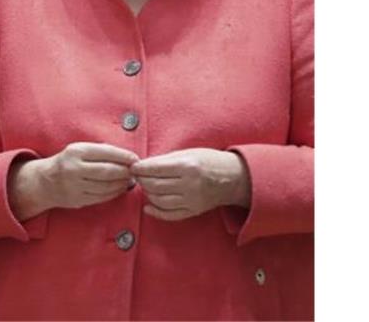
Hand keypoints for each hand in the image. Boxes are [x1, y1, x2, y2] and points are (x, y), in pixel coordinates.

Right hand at [9, 142, 137, 220]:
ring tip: (129, 180)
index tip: (135, 159)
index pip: (105, 153)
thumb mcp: (78, 150)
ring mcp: (75, 186)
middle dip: (125, 172)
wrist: (45, 182)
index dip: (123, 156)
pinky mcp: (78, 199)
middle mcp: (74, 168)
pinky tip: (120, 189)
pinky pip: (102, 197)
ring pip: (107, 186)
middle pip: (108, 171)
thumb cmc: (67, 163)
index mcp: (75, 152)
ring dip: (122, 184)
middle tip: (135, 171)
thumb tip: (126, 157)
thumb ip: (100, 151)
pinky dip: (115, 193)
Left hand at [131, 148, 250, 220]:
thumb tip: (143, 166)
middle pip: (154, 185)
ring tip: (146, 186)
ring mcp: (192, 200)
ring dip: (148, 193)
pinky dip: (156, 211)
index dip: (139, 168)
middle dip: (142, 180)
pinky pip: (170, 215)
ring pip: (159, 200)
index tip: (133, 166)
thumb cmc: (210, 161)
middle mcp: (189, 185)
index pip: (154, 169)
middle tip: (138, 175)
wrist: (235, 178)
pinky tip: (148, 206)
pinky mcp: (194, 211)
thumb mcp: (188, 153)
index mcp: (187, 166)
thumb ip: (166, 160)